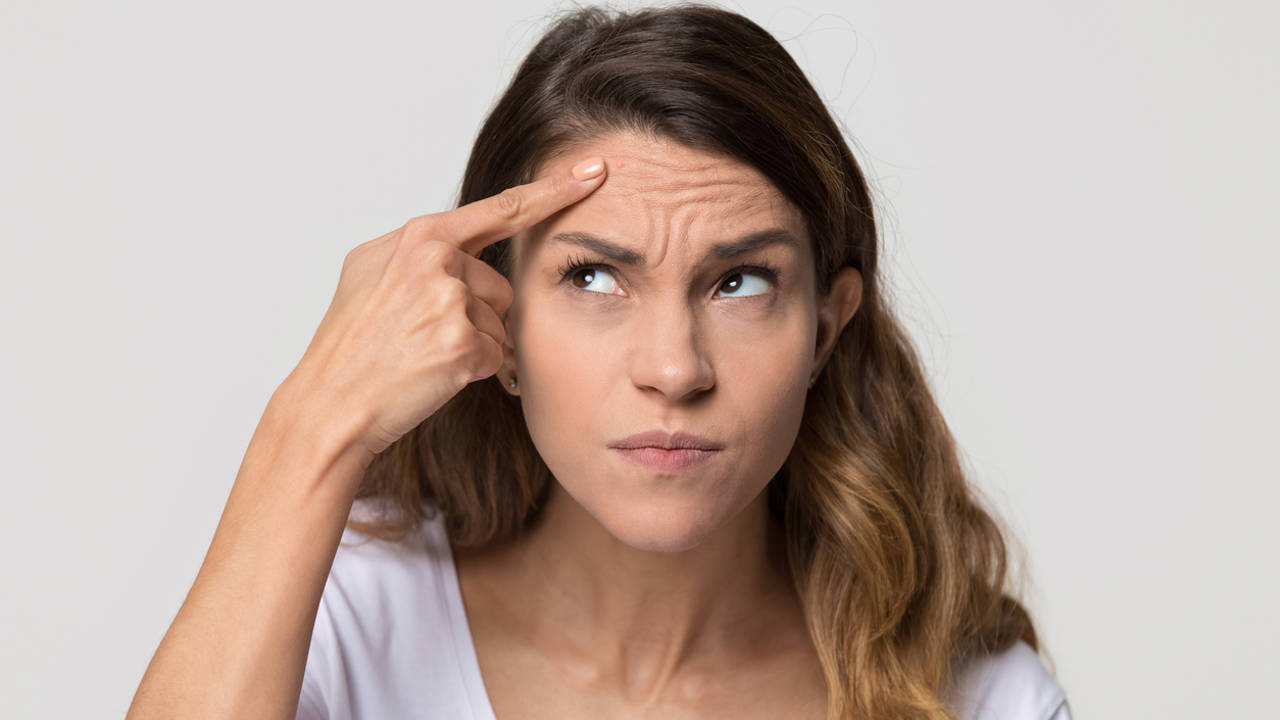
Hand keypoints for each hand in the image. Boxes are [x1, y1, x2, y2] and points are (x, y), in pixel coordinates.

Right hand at [285, 156, 607, 462]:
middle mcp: (437, 260)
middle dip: (474, 314)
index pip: (502, 208)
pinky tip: (431, 372)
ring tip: (421, 352)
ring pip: (499, 321)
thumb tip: (456, 245)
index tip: (594, 174)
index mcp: (419, 237)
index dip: (554, 192)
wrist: (332, 400)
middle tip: (421, 333)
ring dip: (473, 342)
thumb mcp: (370, 272)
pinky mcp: (462, 343)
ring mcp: (450, 301)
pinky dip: (470, 369)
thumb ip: (420, 249)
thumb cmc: (350, 342)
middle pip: (499, 285)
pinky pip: (494, 354)